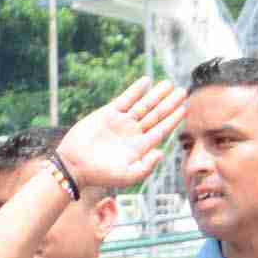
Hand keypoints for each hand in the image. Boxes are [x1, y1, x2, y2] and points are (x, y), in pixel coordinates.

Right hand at [56, 79, 188, 195]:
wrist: (73, 165)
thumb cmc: (100, 175)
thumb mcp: (127, 176)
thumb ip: (147, 167)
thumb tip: (161, 152)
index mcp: (140, 147)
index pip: (162, 129)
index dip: (174, 118)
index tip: (184, 107)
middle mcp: (133, 133)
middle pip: (156, 114)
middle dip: (170, 103)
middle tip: (182, 91)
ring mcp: (121, 122)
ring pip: (143, 105)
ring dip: (156, 94)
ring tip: (168, 83)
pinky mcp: (107, 114)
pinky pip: (125, 99)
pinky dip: (135, 90)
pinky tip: (146, 81)